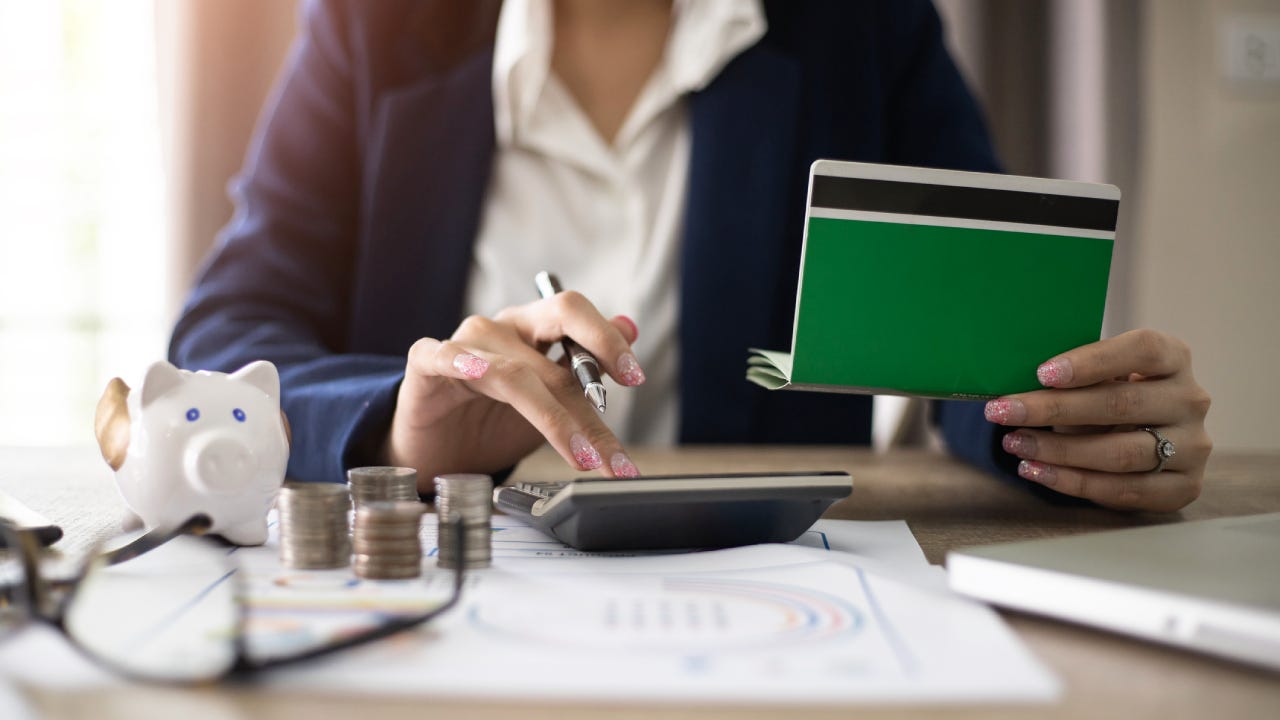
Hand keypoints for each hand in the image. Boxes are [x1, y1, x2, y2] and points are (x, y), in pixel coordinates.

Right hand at [381, 291, 645, 488]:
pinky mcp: (425, 365)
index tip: (636, 378)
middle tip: (620, 409)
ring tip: (584, 457)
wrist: (436, 452)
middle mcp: (503, 327)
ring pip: (514, 369)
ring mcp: (463, 343)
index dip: (608, 339)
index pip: (576, 314)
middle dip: (594, 372)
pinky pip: (442, 356)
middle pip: (555, 322)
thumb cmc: (492, 422)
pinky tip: (479, 375)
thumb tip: (631, 326)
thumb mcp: (549, 402)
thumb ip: (586, 370)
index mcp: (535, 327)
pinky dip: (461, 362)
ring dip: (554, 416)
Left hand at [984, 329, 1211, 511]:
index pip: (1142, 350)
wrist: (1141, 434)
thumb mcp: (1096, 375)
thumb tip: (1015, 383)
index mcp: (1174, 357)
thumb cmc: (1108, 393)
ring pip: (1121, 453)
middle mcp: (1191, 399)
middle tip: (1003, 411)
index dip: (1092, 361)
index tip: (1042, 373)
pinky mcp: (1185, 486)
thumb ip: (1072, 374)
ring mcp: (1193, 445)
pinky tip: (1036, 470)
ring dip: (1059, 451)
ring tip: (1015, 443)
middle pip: (1122, 404)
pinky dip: (1073, 482)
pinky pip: (1124, 490)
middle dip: (1054, 409)